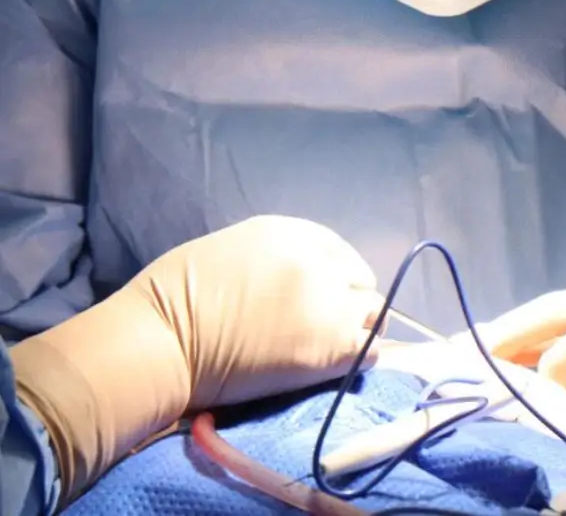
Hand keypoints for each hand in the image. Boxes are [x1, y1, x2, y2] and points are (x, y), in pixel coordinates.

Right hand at [12, 215, 381, 503]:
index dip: (337, 274)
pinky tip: (337, 364)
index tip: (328, 294)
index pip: (340, 251)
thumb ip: (281, 257)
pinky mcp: (328, 348)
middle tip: (325, 323)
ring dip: (358, 327)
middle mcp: (318, 262)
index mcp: (290, 232)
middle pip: (361, 282)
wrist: (163, 341)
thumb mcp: (237, 248)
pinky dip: (360, 356)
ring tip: (332, 346)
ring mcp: (327, 304)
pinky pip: (369, 349)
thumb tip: (303, 279)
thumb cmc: (180, 294)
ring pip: (372, 313)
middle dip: (349, 300)